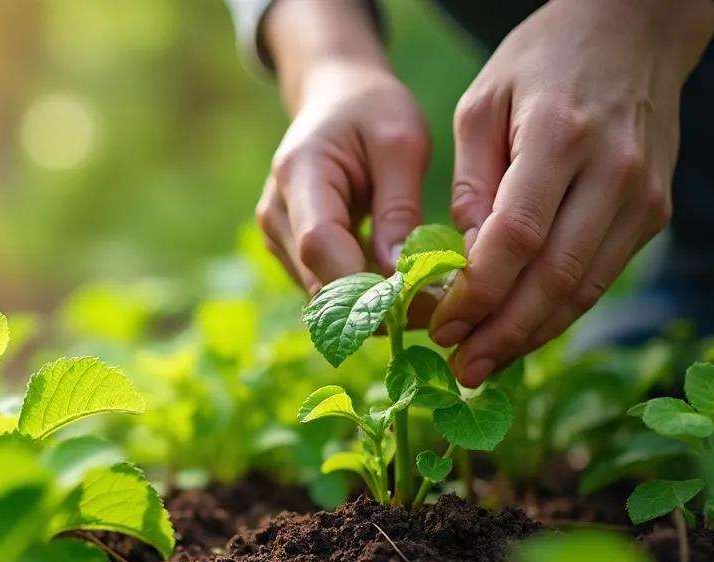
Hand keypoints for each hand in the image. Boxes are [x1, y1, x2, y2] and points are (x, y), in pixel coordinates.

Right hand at [255, 0, 429, 294]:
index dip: (363, 284)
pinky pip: (324, 286)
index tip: (418, 303)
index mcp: (300, 172)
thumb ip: (399, 208)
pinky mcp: (288, 250)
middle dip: (375, 305)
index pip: (319, 244)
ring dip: (370, 306)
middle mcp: (276, 211)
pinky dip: (361, 295)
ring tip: (424, 298)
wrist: (335, 98)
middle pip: (317, 279)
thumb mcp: (401, 144)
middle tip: (437, 311)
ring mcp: (276, 234)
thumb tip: (400, 276)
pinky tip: (398, 286)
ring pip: (321, 293)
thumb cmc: (372, 111)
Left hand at [429, 0, 713, 386]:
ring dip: (533, 335)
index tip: (441, 327)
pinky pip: (603, 275)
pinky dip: (561, 311)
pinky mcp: (656, 212)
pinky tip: (522, 331)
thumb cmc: (543, 59)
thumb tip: (459, 259)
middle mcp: (613, 173)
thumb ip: (470, 182)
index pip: (518, 238)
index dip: (478, 294)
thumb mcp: (481, 101)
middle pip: (557, 277)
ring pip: (586, 288)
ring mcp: (643, 196)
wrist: (636, 29)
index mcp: (561, 138)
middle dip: (504, 334)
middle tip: (461, 370)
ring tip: (484, 365)